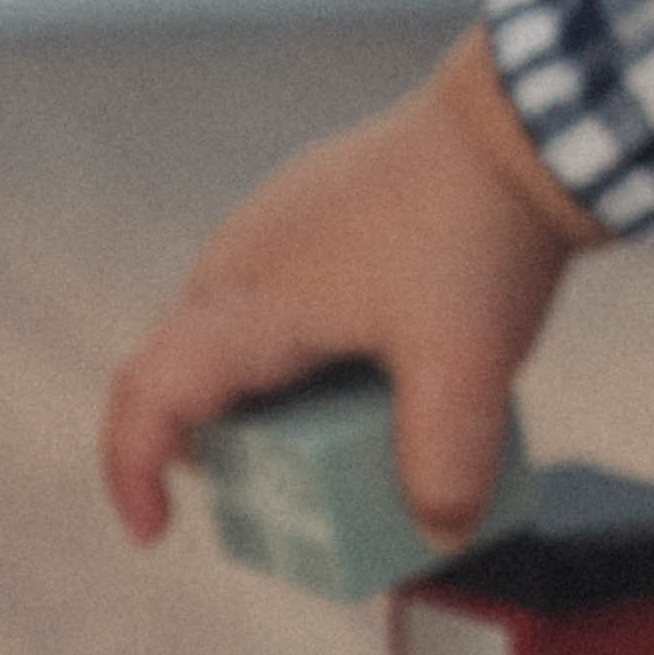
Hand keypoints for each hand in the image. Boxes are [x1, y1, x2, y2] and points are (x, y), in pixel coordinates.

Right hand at [101, 21, 603, 547]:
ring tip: (333, 440)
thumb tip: (438, 532)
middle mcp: (240, 260)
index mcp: (248, 304)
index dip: (132, 471)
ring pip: (232, 331)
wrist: (521, 122)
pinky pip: (276, 294)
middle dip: (216, 445)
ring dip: (263, 396)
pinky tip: (371, 363)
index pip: (147, 396)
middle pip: (183, 370)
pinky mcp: (318, 206)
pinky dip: (300, 350)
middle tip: (277, 499)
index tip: (155, 532)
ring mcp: (276, 224)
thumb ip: (445, 468)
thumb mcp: (464, 371)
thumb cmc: (477, 232)